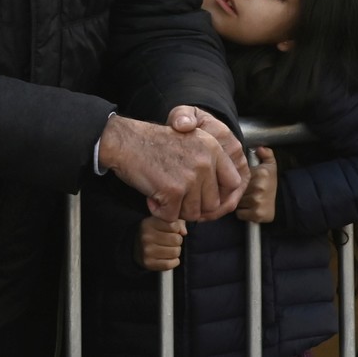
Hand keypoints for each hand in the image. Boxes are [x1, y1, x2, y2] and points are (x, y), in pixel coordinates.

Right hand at [99, 115, 248, 222]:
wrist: (124, 141)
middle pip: (212, 204)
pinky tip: (151, 197)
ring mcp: (190, 177)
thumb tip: (222, 198)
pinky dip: (160, 212)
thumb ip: (210, 164)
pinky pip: (172, 217)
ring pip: (193, 213)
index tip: (205, 197)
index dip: (221, 195)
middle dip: (193, 205)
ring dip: (176, 210)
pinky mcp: (173, 190)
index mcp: (212, 148)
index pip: (234, 182)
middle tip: (175, 196)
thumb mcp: (190, 142)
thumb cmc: (152, 144)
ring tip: (162, 194)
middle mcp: (205, 162)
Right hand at [137, 216, 185, 271]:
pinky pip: (170, 264)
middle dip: (177, 241)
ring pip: (175, 252)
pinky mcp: (149, 263)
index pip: (173, 226)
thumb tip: (183, 232)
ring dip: (176, 251)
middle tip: (171, 241)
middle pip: (176, 239)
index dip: (176, 229)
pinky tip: (169, 257)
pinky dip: (174, 261)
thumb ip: (176, 223)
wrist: (136, 247)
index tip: (172, 231)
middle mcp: (147, 237)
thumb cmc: (153, 233)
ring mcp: (147, 251)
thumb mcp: (161, 222)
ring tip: (170, 249)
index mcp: (149, 224)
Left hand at [236, 147, 276, 222]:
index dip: (236, 178)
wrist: (285, 203)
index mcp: (260, 173)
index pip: (237, 175)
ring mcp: (257, 201)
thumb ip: (265, 154)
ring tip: (248, 199)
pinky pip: (240, 213)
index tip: (241, 180)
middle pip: (235, 188)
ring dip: (239, 201)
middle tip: (246, 191)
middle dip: (237, 190)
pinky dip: (242, 213)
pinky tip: (249, 209)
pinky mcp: (256, 214)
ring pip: (236, 201)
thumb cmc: (272, 185)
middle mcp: (258, 187)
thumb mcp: (271, 166)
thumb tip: (259, 148)